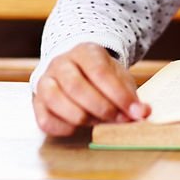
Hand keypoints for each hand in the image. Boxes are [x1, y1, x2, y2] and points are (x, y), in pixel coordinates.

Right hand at [32, 43, 150, 136]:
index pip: (99, 72)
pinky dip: (64, 128)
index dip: (118, 95)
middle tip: (119, 120)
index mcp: (84, 52)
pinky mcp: (37, 102)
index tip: (134, 112)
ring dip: (82, 118)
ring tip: (99, 122)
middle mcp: (61, 63)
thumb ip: (130, 96)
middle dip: (101, 108)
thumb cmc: (100, 77)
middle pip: (76, 87)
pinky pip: (45, 120)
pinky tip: (79, 128)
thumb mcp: (118, 78)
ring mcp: (45, 81)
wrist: (75, 70)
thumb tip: (143, 113)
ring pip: (56, 101)